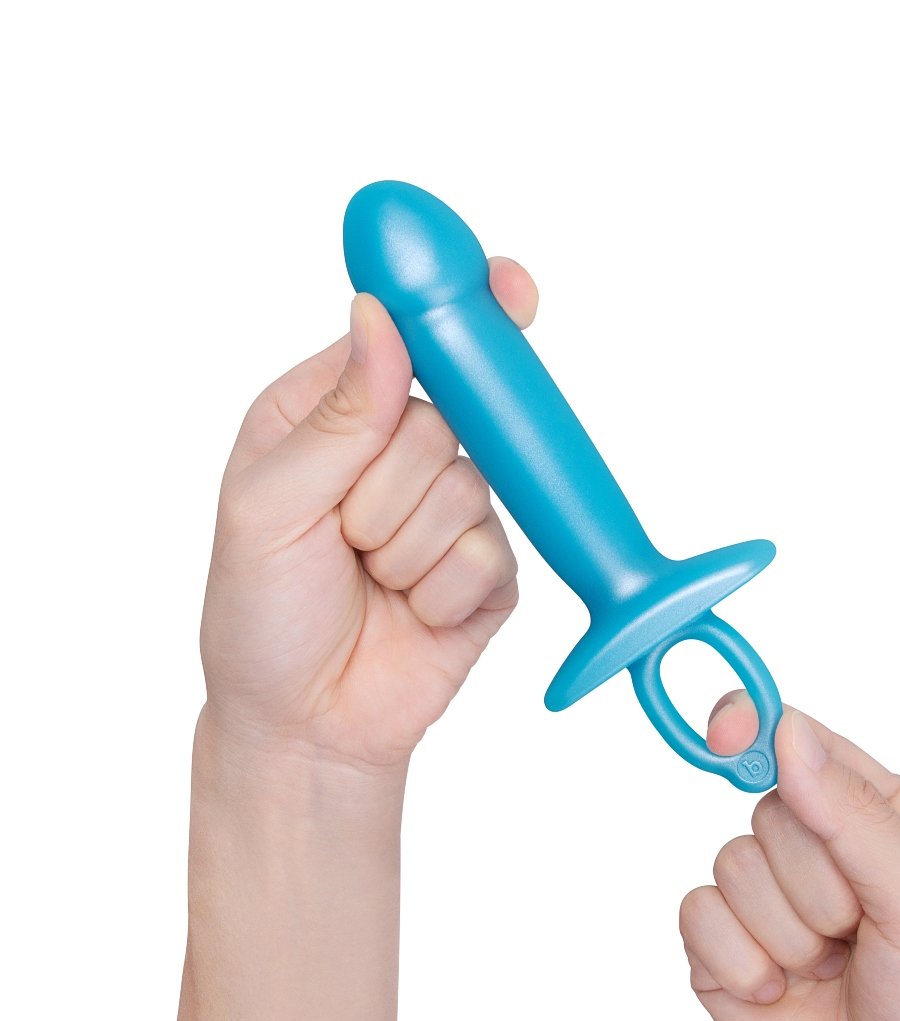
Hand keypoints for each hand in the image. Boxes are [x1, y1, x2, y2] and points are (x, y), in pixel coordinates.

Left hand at [199, 259, 537, 770]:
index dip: (456, 309)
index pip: (405, 337)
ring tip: (371, 583)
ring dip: (407, 551)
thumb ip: (335, 416)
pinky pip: (489, 553)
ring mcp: (449, 510)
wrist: (306, 725)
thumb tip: (383, 319)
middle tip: (345, 535)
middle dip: (387, 490)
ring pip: (468, 489)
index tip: (506, 286)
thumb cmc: (262, 616)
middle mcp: (393, 453)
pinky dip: (441, 592)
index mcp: (330, 415)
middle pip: (445, 418)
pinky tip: (409, 613)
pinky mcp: (487, 568)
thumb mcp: (266, 508)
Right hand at [679, 694, 899, 1020]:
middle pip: (764, 809)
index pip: (798, 737)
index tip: (725, 733)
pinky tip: (783, 996)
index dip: (752, 723)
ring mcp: (765, 899)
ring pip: (729, 864)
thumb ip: (855, 816)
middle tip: (858, 935)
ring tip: (831, 972)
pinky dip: (741, 963)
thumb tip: (785, 733)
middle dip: (814, 883)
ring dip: (786, 933)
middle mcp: (816, 845)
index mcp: (877, 810)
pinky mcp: (723, 952)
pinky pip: (697, 918)